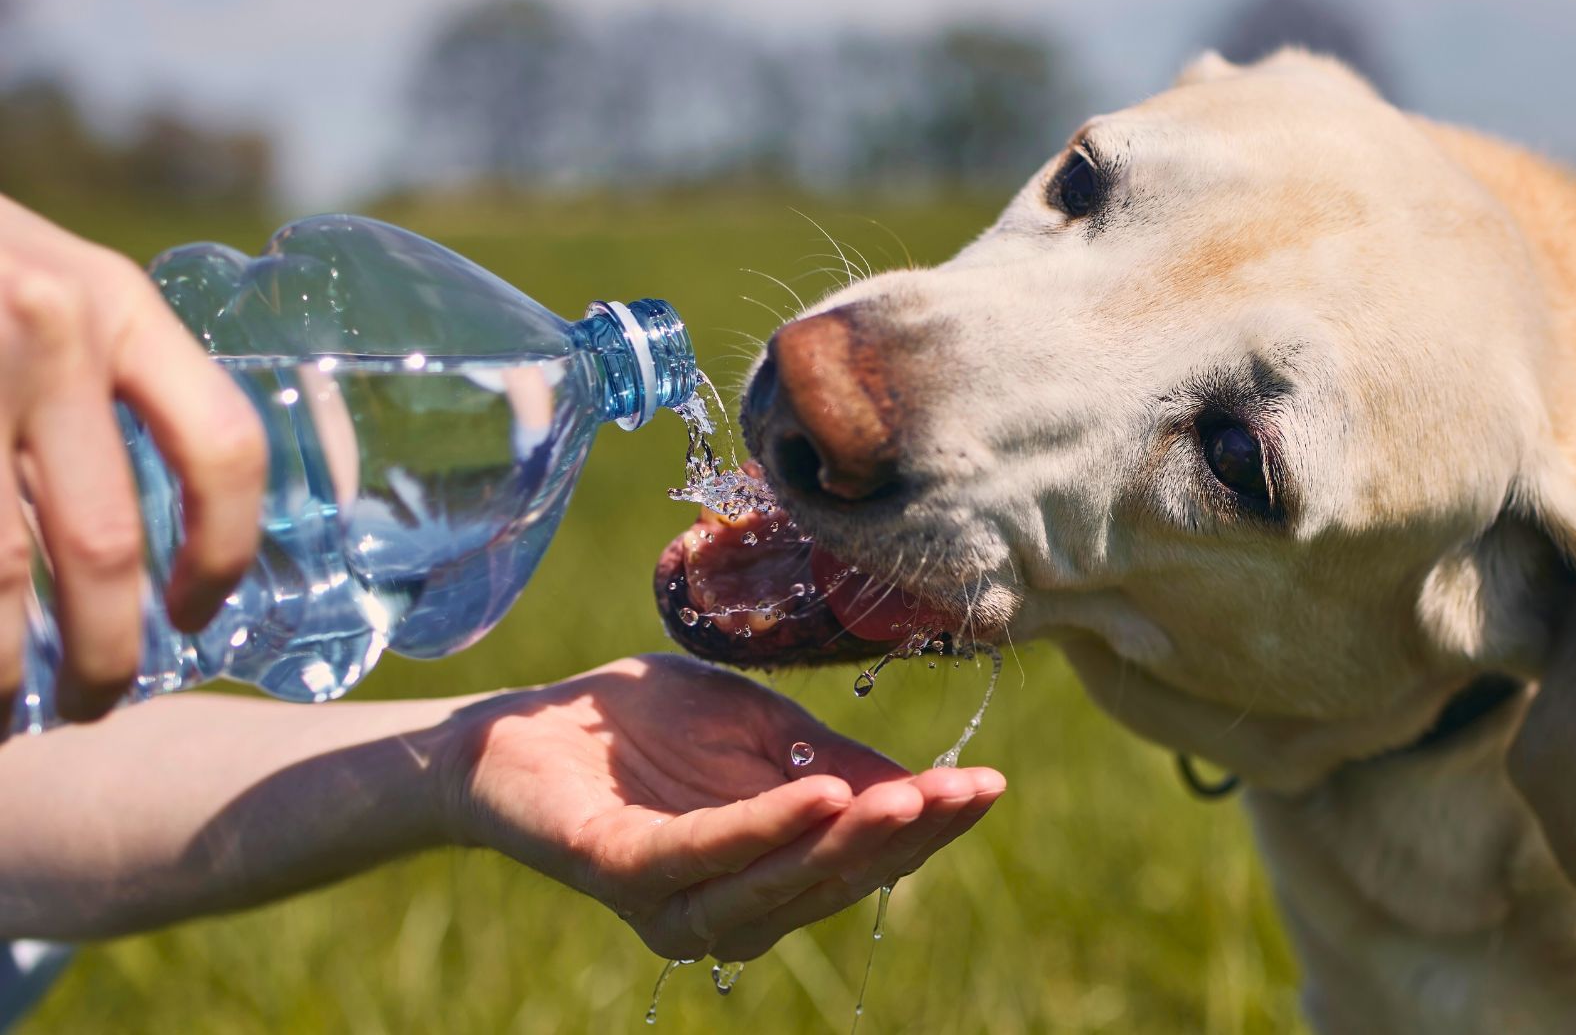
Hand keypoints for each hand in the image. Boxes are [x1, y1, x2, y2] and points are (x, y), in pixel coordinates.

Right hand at [0, 196, 266, 728]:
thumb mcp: (37, 277)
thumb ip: (99, 372)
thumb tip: (145, 538)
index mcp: (111, 301)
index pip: (220, 448)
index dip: (221, 553)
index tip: (196, 615)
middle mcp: (45, 329)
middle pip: (103, 544)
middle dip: (104, 651)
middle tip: (94, 702)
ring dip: (3, 668)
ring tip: (4, 708)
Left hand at [440, 655, 1004, 959]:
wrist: (527, 725)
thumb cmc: (647, 731)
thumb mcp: (760, 733)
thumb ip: (829, 762)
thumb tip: (918, 788)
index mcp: (767, 875)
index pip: (862, 860)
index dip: (928, 826)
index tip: (990, 784)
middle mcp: (727, 908)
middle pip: (833, 880)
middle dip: (907, 835)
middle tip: (966, 789)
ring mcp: (673, 898)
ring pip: (779, 881)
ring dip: (849, 840)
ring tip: (911, 794)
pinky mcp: (623, 869)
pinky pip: (704, 855)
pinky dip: (766, 827)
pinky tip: (820, 794)